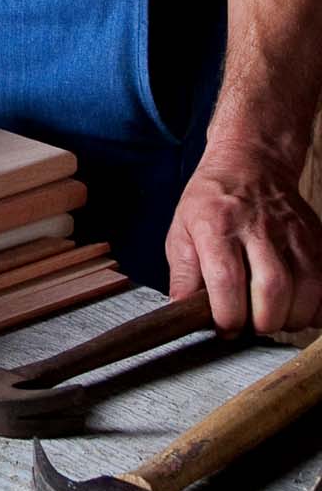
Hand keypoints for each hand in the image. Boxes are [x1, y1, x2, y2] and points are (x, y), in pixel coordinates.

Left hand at [166, 144, 321, 333]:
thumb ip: (182, 273)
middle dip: (262, 322)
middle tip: (250, 323)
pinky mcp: (316, 238)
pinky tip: (296, 305)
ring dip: (289, 318)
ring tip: (271, 315)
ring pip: (305, 290)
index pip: (226, 280)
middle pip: (272, 289)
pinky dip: (315, 307)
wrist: (251, 163)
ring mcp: (292, 232)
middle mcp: (257, 227)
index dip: (227, 316)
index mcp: (217, 225)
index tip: (224, 327)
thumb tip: (183, 312)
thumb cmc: (213, 201)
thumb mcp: (182, 228)